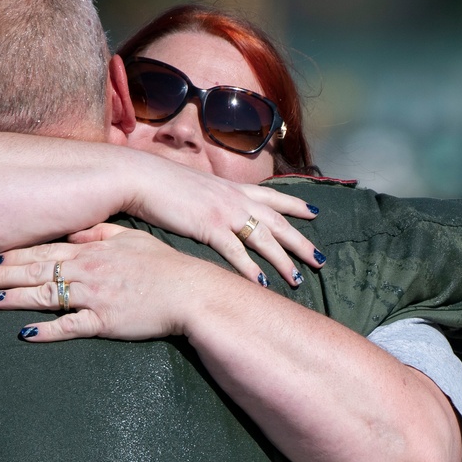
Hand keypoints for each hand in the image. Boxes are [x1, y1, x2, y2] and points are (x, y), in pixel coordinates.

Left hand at [0, 224, 239, 341]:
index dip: (16, 254)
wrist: (190, 292)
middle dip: (5, 274)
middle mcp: (88, 271)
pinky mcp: (104, 322)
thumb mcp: (132, 239)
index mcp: (92, 251)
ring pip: (46, 296)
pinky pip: (69, 327)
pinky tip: (26, 334)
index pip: (46, 250)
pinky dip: (47, 331)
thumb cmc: (165, 266)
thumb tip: (75, 232)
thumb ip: (101, 233)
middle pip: (37, 271)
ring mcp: (94, 297)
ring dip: (15, 299)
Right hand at [123, 157, 323, 285]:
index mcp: (232, 188)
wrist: (141, 177)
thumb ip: (211, 196)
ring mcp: (225, 213)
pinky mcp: (209, 227)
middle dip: (301, 242)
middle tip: (321, 259)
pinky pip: (236, 252)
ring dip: (283, 261)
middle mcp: (235, 199)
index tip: (314, 212)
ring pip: (264, 239)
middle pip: (278, 222)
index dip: (295, 204)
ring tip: (299, 280)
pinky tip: (263, 284)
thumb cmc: (161, 182)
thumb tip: (212, 205)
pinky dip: (251, 269)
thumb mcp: (195, 185)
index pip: (272, 196)